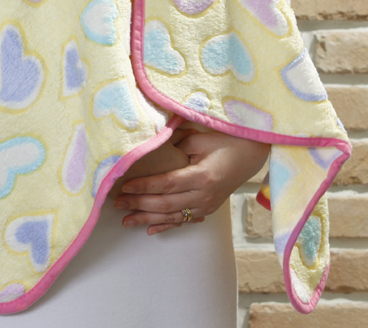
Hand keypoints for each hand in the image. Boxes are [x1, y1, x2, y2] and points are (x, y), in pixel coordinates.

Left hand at [113, 128, 269, 234]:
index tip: (124, 185)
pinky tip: (149, 229)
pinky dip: (165, 225)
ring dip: (147, 219)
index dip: (144, 187)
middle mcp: (204, 195)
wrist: (251, 154)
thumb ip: (175, 143)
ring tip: (125, 220)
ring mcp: (206, 205)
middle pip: (165, 204)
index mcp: (202, 176)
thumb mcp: (200, 137)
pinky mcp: (207, 208)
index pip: (166, 184)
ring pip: (172, 216)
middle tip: (116, 203)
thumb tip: (149, 145)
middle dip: (138, 204)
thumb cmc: (226, 141)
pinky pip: (184, 220)